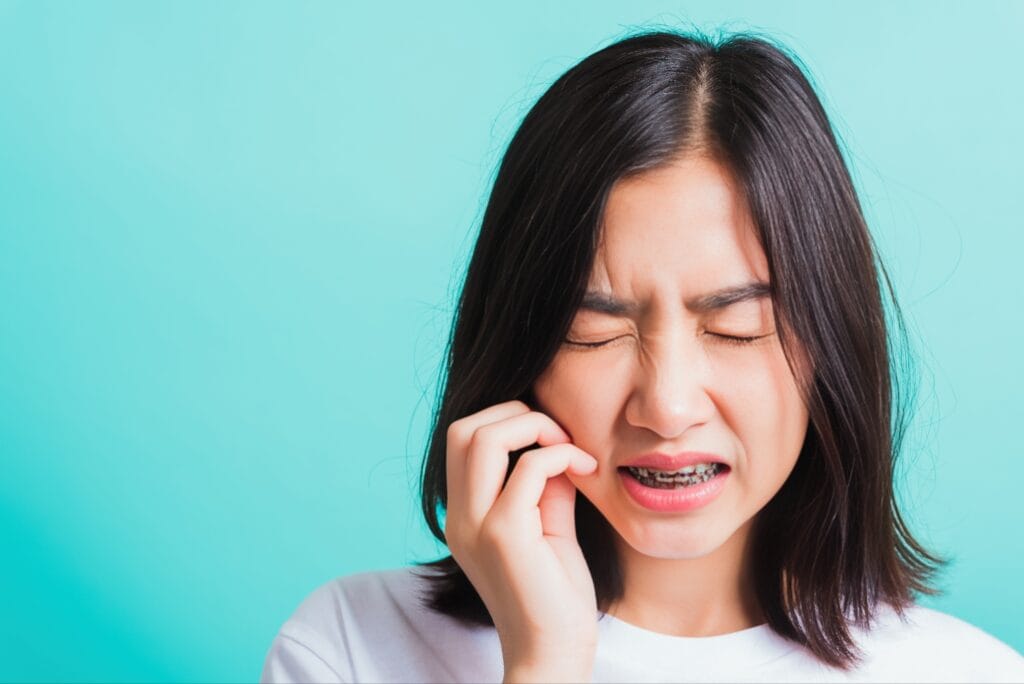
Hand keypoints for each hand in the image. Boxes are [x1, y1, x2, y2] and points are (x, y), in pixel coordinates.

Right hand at [444, 400, 599, 682]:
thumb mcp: (547, 527)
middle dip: (516, 413)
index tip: (551, 437)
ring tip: (569, 447)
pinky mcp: (504, 535)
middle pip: (464, 429)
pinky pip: (529, 468)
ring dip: (534, 426)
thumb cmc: (555, 597)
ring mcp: (476, 525)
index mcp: (463, 515)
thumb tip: (556, 443)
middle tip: (558, 434)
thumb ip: (544, 484)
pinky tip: (587, 470)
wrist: (552, 654)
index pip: (462, 439)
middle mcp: (459, 517)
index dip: (505, 421)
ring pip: (484, 437)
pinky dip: (560, 455)